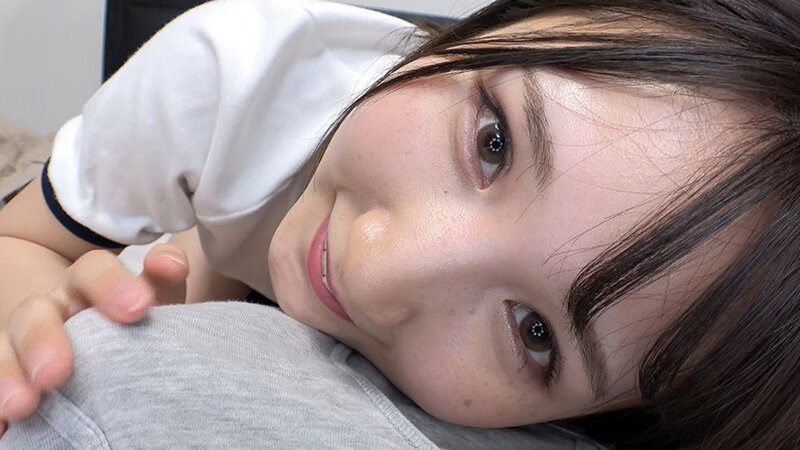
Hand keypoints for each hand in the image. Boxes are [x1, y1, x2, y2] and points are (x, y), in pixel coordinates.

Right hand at [0, 244, 188, 435]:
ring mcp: (24, 343)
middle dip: (42, 339)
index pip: (91, 271)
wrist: (117, 352)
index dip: (112, 284)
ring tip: (21, 405)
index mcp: (87, 286)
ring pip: (4, 349)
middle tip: (56, 373)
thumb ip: (162, 280)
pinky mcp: (14, 376)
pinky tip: (1, 425)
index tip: (139, 309)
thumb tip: (171, 263)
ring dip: (9, 374)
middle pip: (35, 313)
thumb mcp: (155, 300)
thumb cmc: (137, 323)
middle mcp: (52, 310)